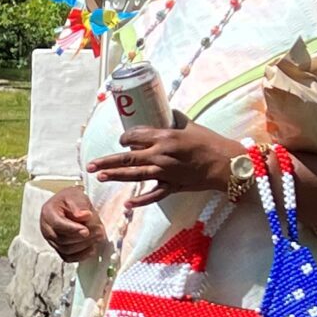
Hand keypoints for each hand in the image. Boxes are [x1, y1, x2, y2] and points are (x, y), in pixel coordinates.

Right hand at [38, 187, 105, 263]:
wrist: (70, 206)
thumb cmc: (71, 200)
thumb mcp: (75, 195)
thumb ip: (79, 204)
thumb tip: (84, 216)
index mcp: (48, 213)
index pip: (57, 224)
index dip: (72, 229)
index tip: (86, 230)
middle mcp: (47, 229)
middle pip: (62, 239)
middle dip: (82, 238)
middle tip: (99, 231)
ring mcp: (52, 241)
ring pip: (66, 250)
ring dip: (84, 246)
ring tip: (99, 237)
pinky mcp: (59, 249)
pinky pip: (68, 257)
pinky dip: (81, 255)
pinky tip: (92, 248)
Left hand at [85, 122, 242, 207]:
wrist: (226, 164)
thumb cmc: (210, 141)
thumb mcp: (190, 125)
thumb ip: (174, 119)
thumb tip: (164, 112)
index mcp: (165, 137)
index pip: (135, 136)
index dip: (125, 137)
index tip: (122, 140)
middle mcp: (161, 155)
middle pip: (128, 158)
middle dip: (107, 161)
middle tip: (90, 165)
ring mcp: (165, 173)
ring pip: (135, 175)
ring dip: (116, 176)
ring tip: (99, 176)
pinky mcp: (173, 186)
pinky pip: (154, 195)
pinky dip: (141, 201)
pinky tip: (127, 204)